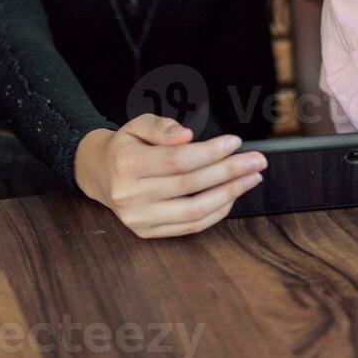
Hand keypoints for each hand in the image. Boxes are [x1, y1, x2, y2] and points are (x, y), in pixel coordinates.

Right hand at [73, 115, 265, 238]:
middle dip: (229, 172)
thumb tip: (188, 136)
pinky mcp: (147, 233)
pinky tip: (232, 195)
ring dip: (229, 194)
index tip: (235, 142)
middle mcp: (130, 195)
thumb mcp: (137, 125)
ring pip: (194, 211)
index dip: (210, 152)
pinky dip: (216, 212)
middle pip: (190, 185)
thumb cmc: (126, 147)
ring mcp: (139, 219)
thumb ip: (161, 126)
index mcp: (126, 164)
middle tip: (257, 161)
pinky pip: (190, 227)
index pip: (177, 160)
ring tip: (251, 178)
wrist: (100, 175)